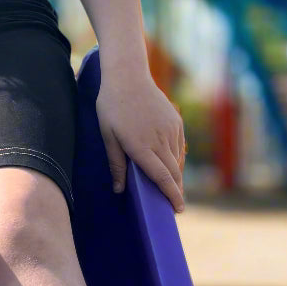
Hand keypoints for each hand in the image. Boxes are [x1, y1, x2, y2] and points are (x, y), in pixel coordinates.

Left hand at [94, 63, 186, 212]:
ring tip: (170, 185)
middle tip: (174, 205)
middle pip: (173, 173)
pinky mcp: (175, 121)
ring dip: (175, 174)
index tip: (177, 210)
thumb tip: (119, 190)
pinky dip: (175, 158)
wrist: (128, 75)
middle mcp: (159, 140)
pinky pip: (178, 146)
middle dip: (176, 191)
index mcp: (141, 146)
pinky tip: (169, 162)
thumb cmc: (112, 106)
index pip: (162, 178)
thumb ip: (116, 164)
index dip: (172, 196)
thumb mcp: (107, 135)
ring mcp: (170, 130)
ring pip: (177, 160)